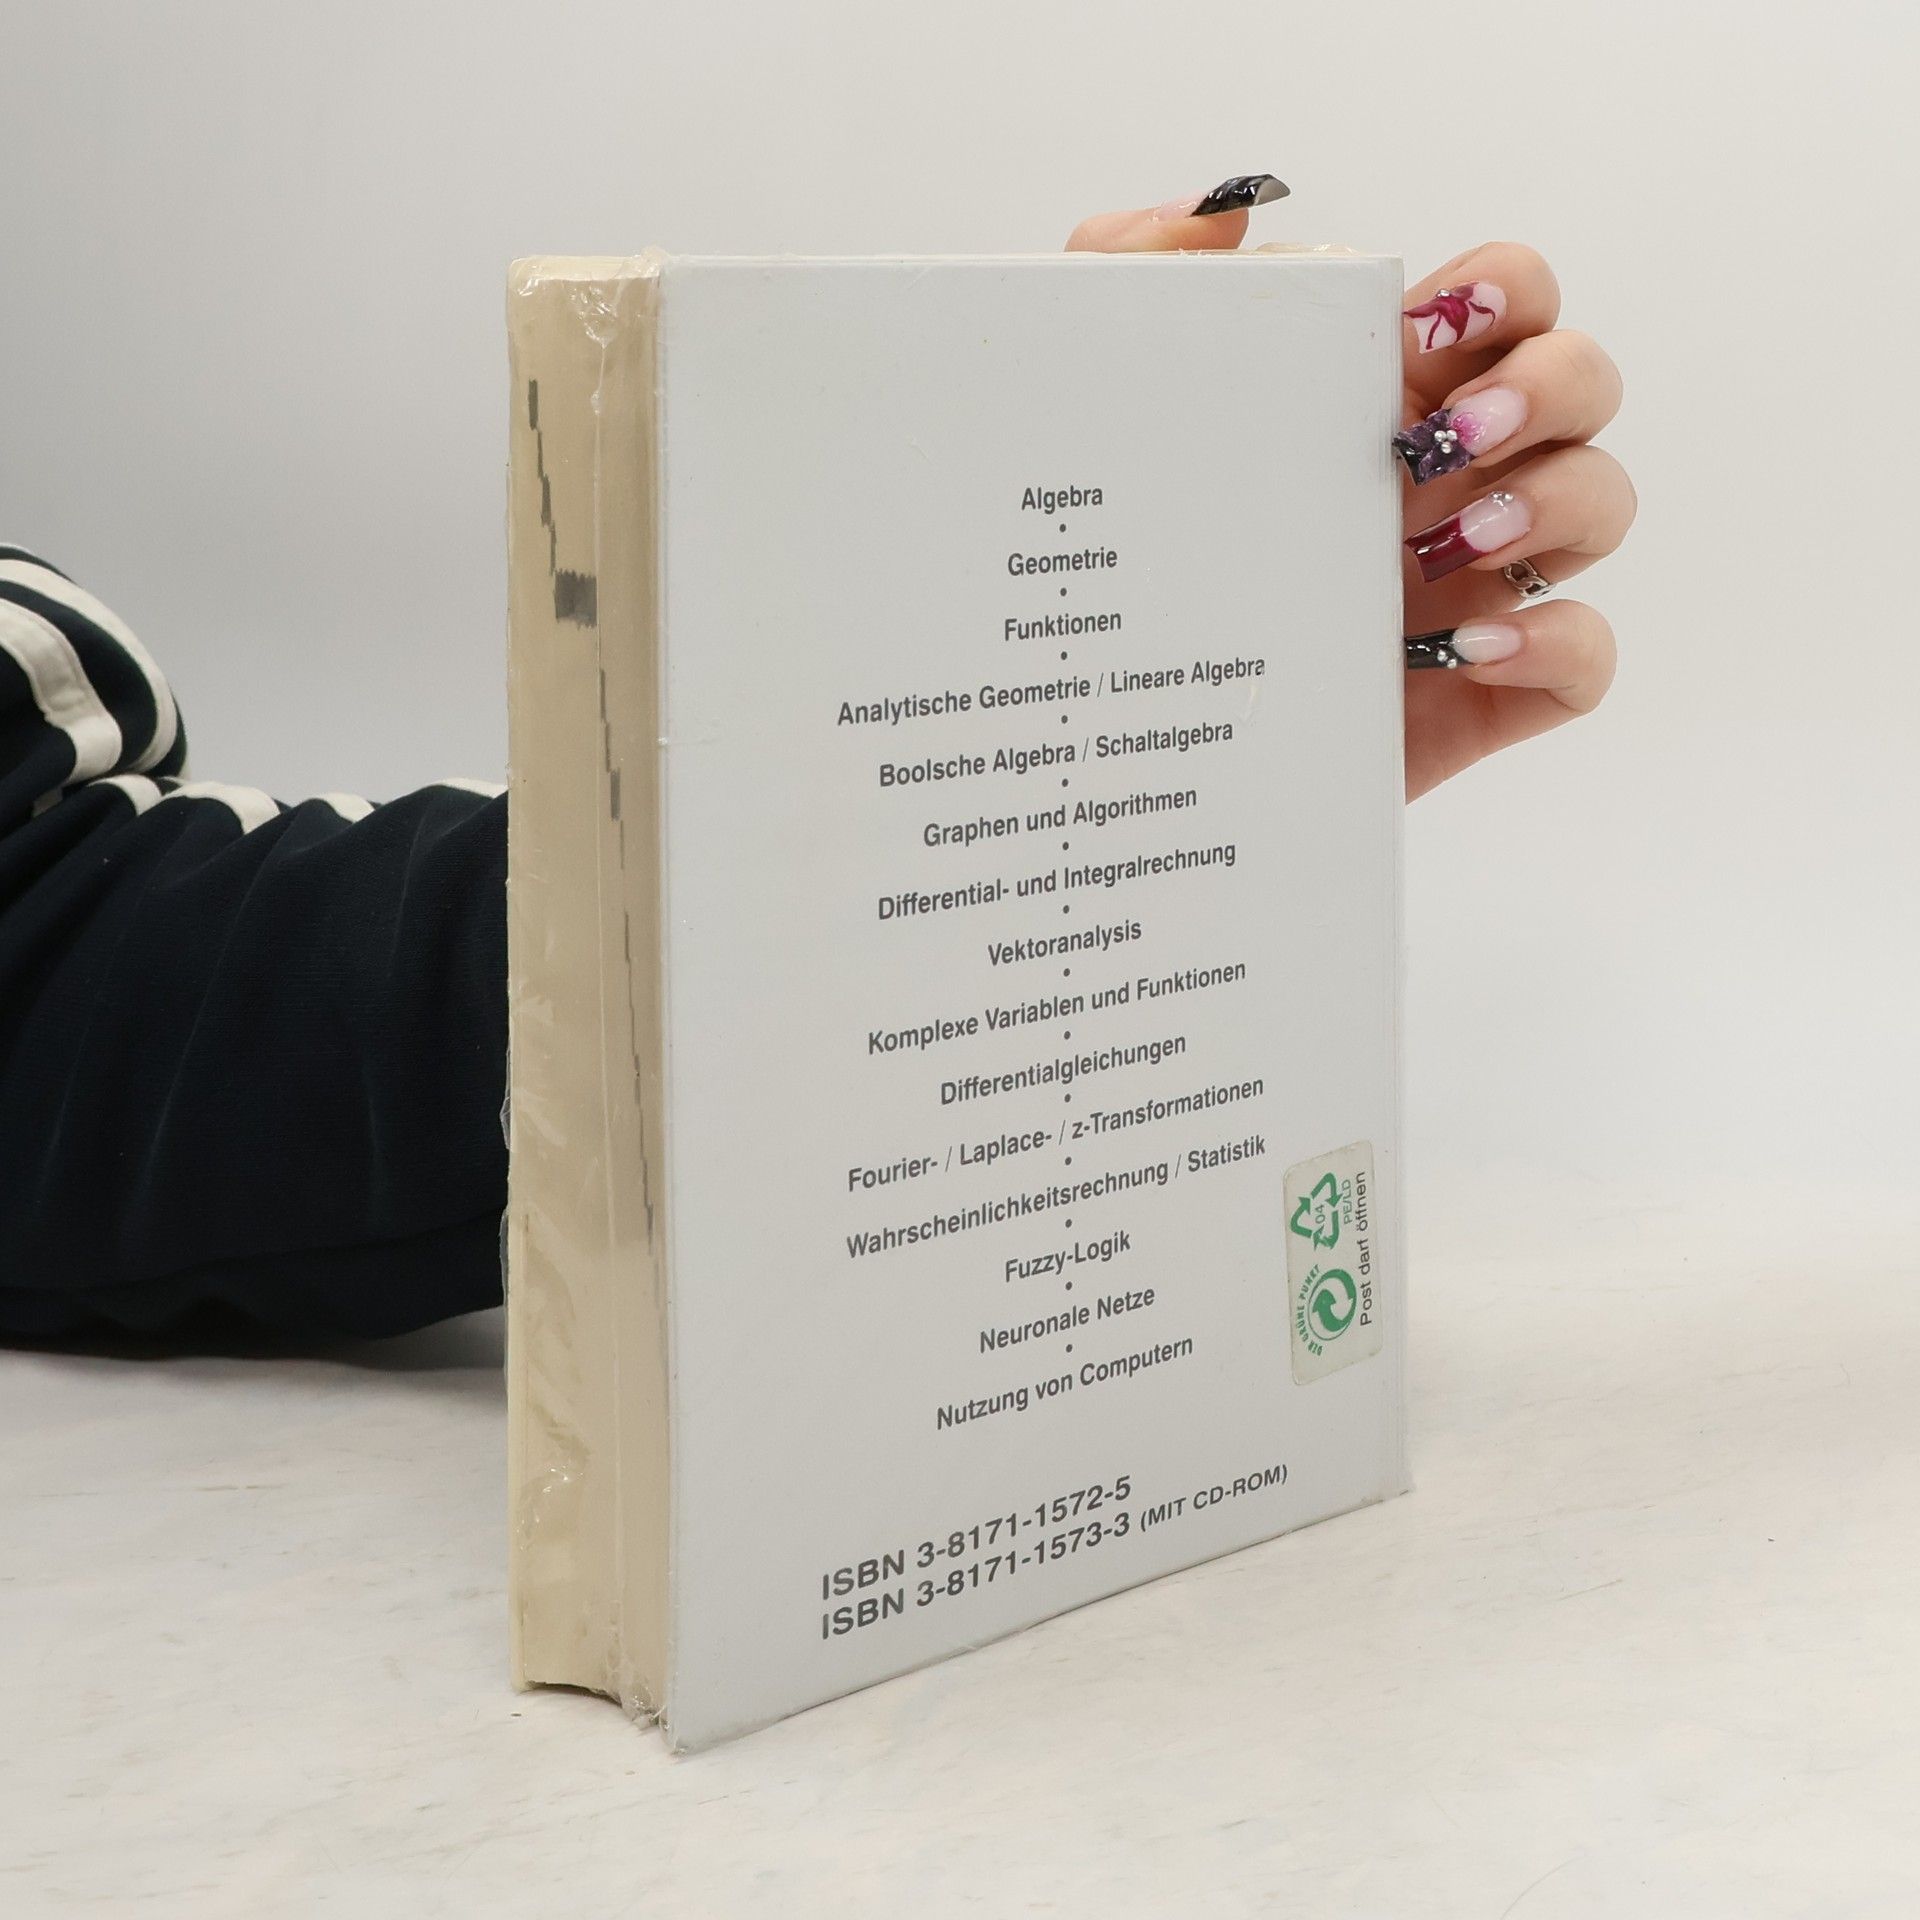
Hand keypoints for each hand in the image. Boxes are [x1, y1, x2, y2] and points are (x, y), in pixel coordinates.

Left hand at [1068, 190, 1630, 799]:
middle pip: (1584, 382)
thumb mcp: (1095, 408)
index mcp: (1388, 398)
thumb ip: (1131, 274)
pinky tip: (1466, 649)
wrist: (1122, 741)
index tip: (1422, 330)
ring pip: (1604, 502)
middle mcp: (1453, 479)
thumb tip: (1225, 216)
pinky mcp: (1485, 691)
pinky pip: (1585, 657)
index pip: (1507, 300)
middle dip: (1546, 385)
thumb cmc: (1127, 567)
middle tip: (1440, 440)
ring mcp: (1480, 581)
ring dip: (1555, 500)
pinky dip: (1555, 640)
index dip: (1502, 290)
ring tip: (1441, 546)